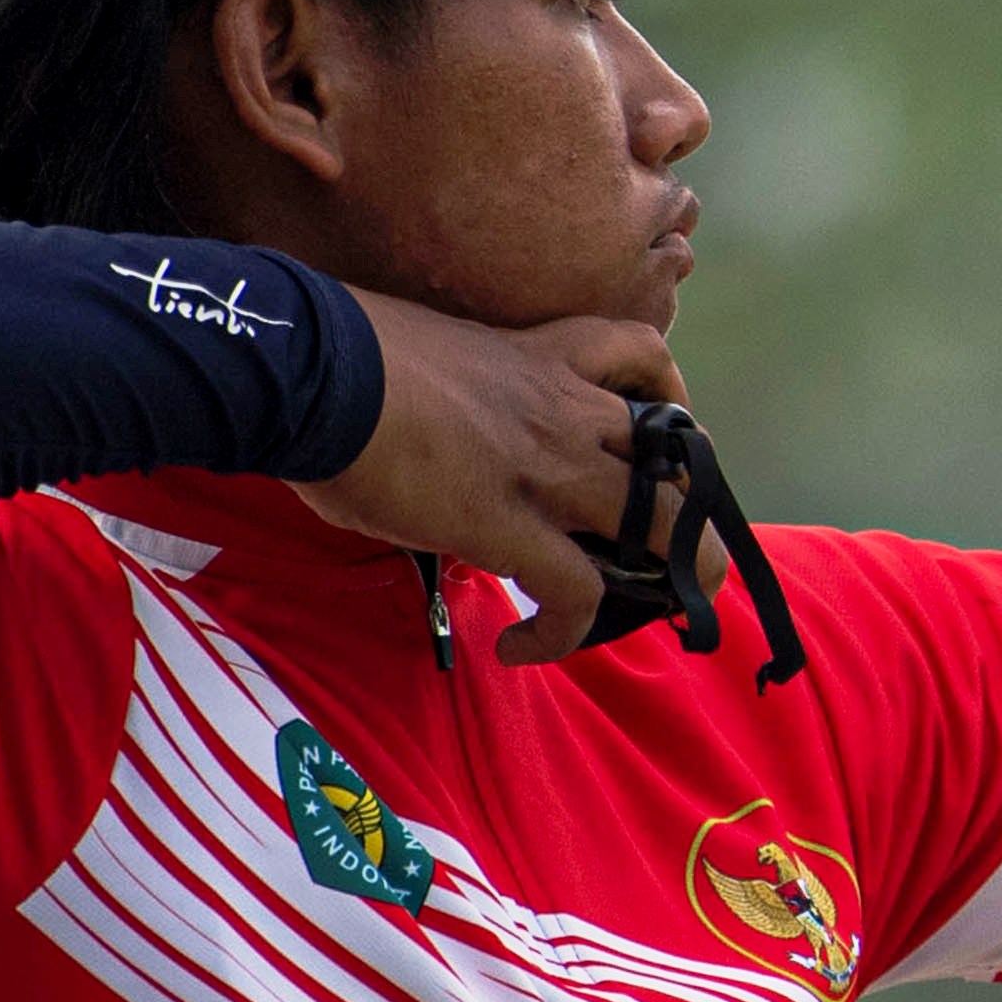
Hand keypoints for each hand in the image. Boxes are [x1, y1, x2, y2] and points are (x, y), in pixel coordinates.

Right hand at [292, 290, 724, 664]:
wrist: (307, 369)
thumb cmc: (340, 354)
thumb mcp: (429, 359)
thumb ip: (462, 398)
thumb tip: (441, 439)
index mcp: (541, 356)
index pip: (640, 354)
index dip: (671, 393)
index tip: (667, 428)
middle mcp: (565, 408)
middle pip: (679, 453)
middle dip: (694, 505)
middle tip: (677, 549)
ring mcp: (547, 468)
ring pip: (661, 523)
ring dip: (676, 573)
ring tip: (654, 610)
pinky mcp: (510, 527)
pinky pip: (576, 593)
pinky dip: (560, 631)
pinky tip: (519, 647)